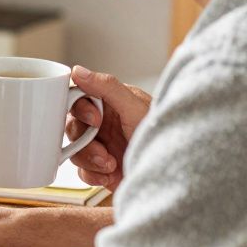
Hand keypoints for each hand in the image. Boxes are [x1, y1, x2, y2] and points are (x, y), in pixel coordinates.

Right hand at [67, 65, 151, 190]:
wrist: (172, 174)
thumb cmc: (163, 137)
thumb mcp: (136, 108)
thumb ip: (106, 87)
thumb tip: (78, 71)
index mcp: (112, 103)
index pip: (80, 98)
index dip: (81, 109)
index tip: (95, 120)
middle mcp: (105, 124)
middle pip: (73, 126)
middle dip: (84, 141)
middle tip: (102, 150)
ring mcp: (103, 147)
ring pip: (75, 149)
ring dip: (89, 159)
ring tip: (110, 164)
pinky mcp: (102, 169)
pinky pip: (82, 170)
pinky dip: (92, 174)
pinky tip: (110, 174)